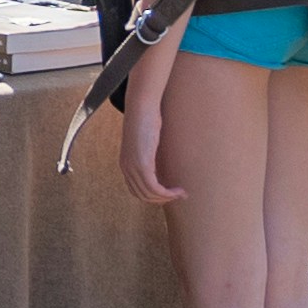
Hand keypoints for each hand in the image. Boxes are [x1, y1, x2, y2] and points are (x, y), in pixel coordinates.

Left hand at [121, 69, 182, 206]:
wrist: (141, 108)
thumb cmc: (145, 120)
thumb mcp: (145, 142)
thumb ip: (148, 154)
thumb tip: (159, 161)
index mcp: (125, 164)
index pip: (136, 190)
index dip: (153, 196)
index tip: (169, 195)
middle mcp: (126, 168)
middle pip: (143, 195)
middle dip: (161, 200)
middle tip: (178, 197)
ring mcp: (133, 167)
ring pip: (149, 194)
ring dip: (167, 198)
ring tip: (181, 194)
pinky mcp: (142, 164)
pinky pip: (154, 188)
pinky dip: (168, 193)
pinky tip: (179, 191)